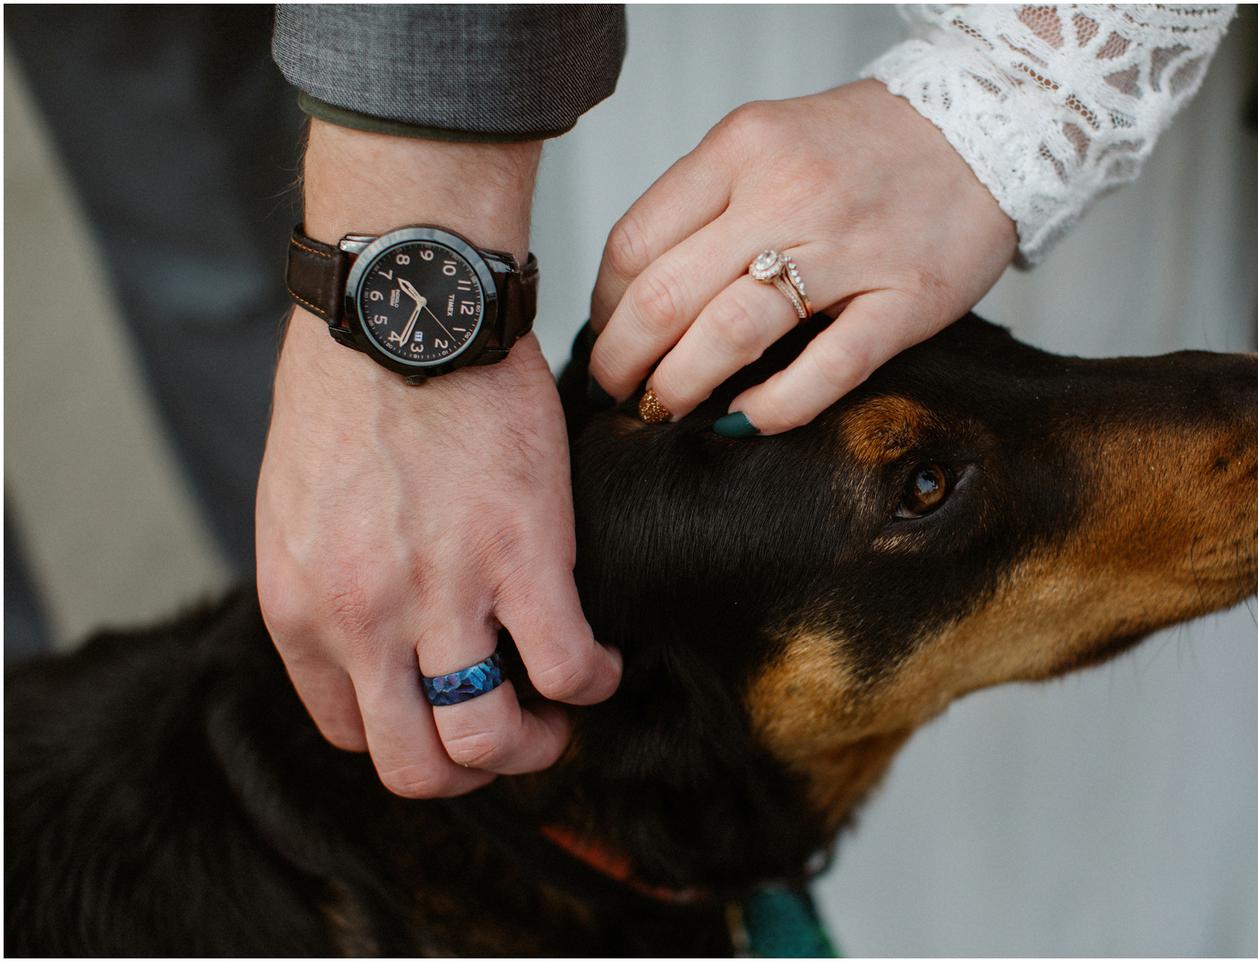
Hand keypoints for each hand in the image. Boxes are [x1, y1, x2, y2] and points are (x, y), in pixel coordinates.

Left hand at [256, 121, 620, 797]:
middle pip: (416, 766)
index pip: (350, 733)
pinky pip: (569, 670)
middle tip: (509, 729)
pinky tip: (600, 658)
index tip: (448, 709)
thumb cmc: (353, 389)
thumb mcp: (300, 510)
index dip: (411, 736)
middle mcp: (362, 619)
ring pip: (488, 741)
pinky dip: (593, 682)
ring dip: (533, 744)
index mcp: (300, 609)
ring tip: (558, 707)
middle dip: (471, 767)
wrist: (401, 307)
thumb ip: (328, 588)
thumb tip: (383, 636)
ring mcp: (442, 594)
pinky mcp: (523, 556)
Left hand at [588, 79, 1016, 433]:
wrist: (990, 127)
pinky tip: (746, 418)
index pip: (635, 242)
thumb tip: (637, 287)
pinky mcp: (904, 299)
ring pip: (732, 333)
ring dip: (680, 386)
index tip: (606, 335)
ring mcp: (848, 249)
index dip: (604, 306)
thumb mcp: (770, 140)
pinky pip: (828, 368)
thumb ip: (707, 200)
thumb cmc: (869, 145)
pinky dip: (775, 406)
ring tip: (663, 409)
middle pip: (667, 295)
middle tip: (616, 392)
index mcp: (742, 148)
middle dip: (623, 359)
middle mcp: (786, 194)